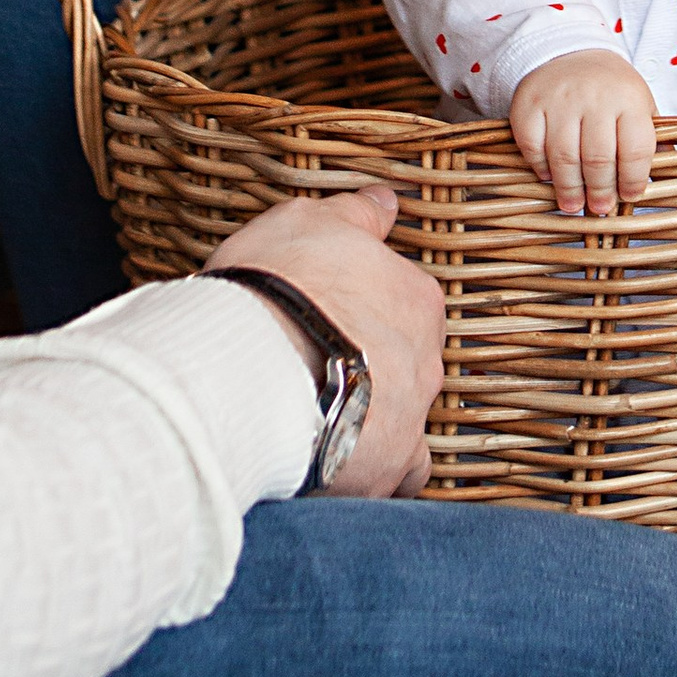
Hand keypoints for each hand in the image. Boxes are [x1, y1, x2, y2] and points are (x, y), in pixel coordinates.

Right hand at [207, 185, 443, 495]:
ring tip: (324, 418)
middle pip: (408, 361)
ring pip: (406, 418)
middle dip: (372, 363)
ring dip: (376, 417)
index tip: (323, 314)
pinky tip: (339, 463)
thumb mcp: (308, 222)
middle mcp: (427, 359)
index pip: (404, 302)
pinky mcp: (384, 470)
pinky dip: (372, 469)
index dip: (361, 309)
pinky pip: (393, 475)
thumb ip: (355, 214)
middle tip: (315, 364)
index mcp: (416, 298)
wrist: (249, 367)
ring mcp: (411, 418)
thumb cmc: (277, 286)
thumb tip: (386, 201)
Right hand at [508, 49, 657, 215]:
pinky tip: (549, 176)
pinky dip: (540, 166)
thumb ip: (653, 137)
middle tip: (599, 207)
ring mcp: (559, 99)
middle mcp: (594, 97)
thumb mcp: (640, 103)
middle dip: (600, 190)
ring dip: (569, 187)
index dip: (633, 179)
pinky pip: (532, 145)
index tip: (629, 196)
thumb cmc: (610, 86)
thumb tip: (667, 172)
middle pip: (598, 158)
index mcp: (629, 98)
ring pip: (564, 156)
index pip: (635, 149)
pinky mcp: (529, 104)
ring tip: (573, 204)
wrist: (568, 49)